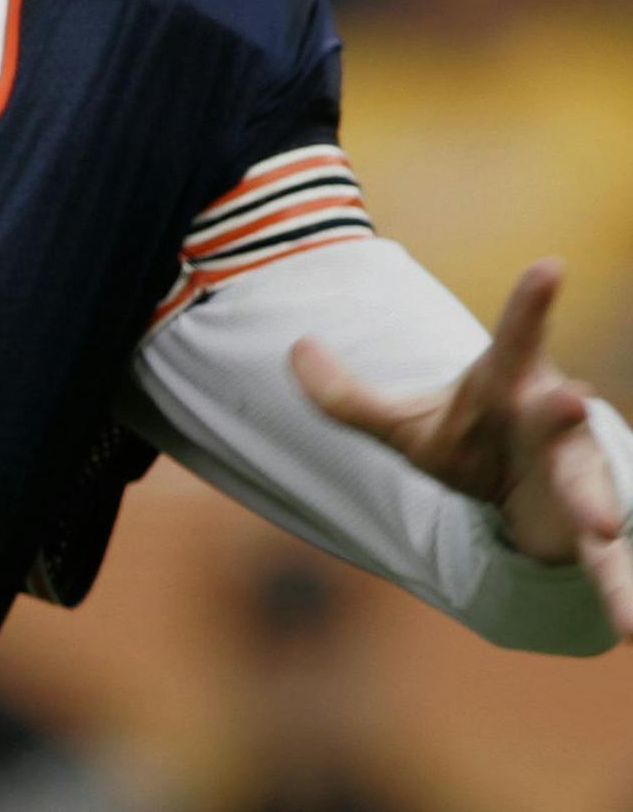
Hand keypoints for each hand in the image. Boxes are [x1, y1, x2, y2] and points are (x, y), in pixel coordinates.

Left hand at [292, 259, 632, 638]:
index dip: (531, 301)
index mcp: (507, 386)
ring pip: (592, 489)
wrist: (519, 493)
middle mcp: (550, 425)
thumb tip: (294, 350)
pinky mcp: (583, 531)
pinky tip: (630, 629)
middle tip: (572, 398)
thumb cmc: (468, 440)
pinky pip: (603, 565)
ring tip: (606, 524)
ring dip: (599, 505)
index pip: (516, 336)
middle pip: (557, 414)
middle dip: (563, 409)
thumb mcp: (399, 422)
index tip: (551, 264)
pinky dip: (619, 592)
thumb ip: (342, 394)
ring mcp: (574, 477)